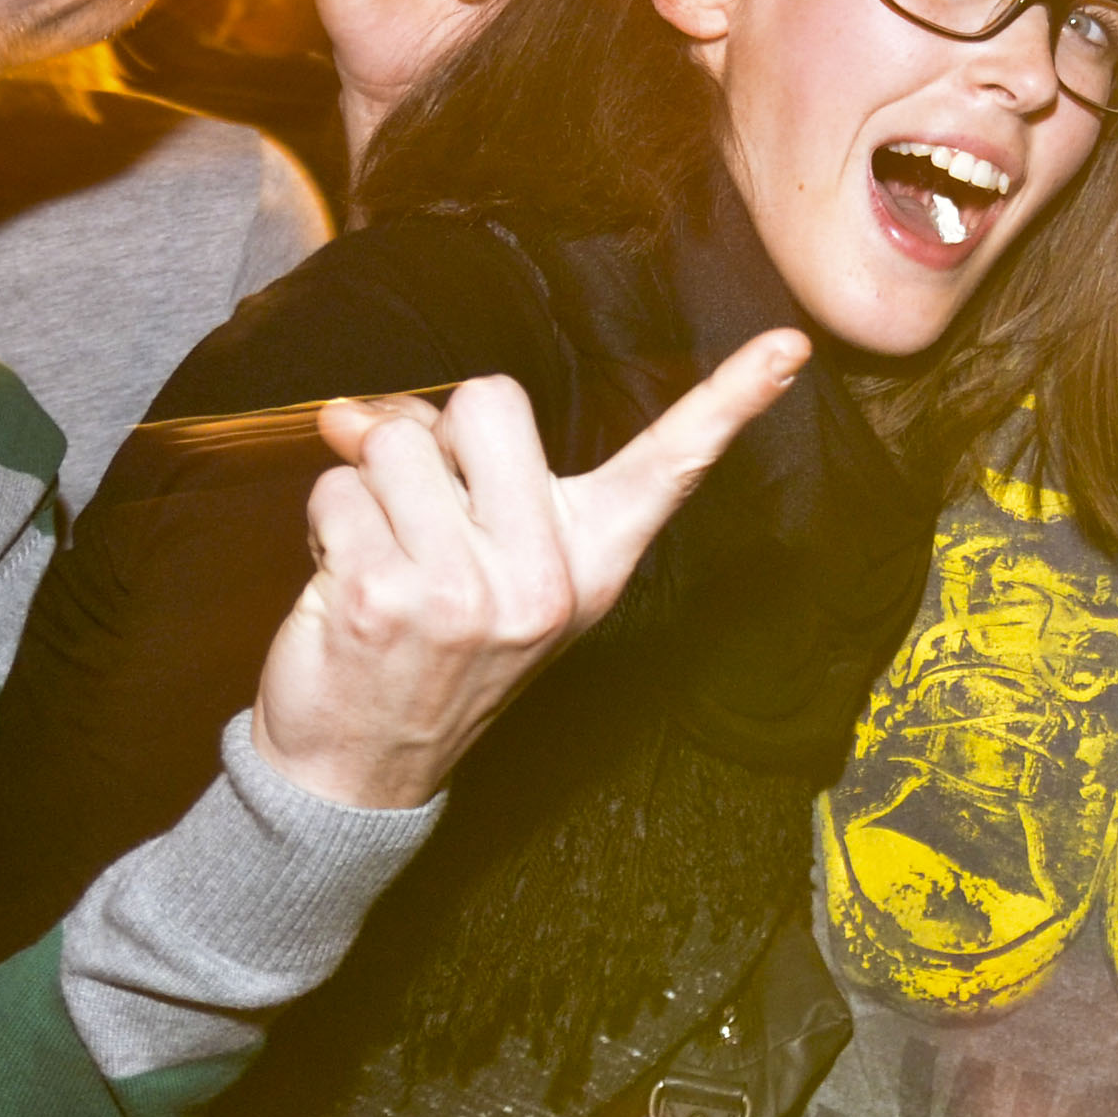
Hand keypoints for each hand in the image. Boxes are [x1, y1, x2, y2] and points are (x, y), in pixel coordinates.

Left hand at [247, 337, 805, 812]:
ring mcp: (470, 589)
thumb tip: (353, 410)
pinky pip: (339, 489)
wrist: (363, 770)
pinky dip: (328, 522)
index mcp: (591, 561)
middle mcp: (545, 577)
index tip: (789, 346)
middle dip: (435, 433)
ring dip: (366, 483)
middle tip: (424, 511)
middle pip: (489, 400)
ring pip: (396, 438)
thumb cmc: (425, 652)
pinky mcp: (388, 597)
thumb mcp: (486, 568)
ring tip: (383, 554)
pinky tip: (348, 583)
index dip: (732, 400)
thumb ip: (448, 475)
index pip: (670, 468)